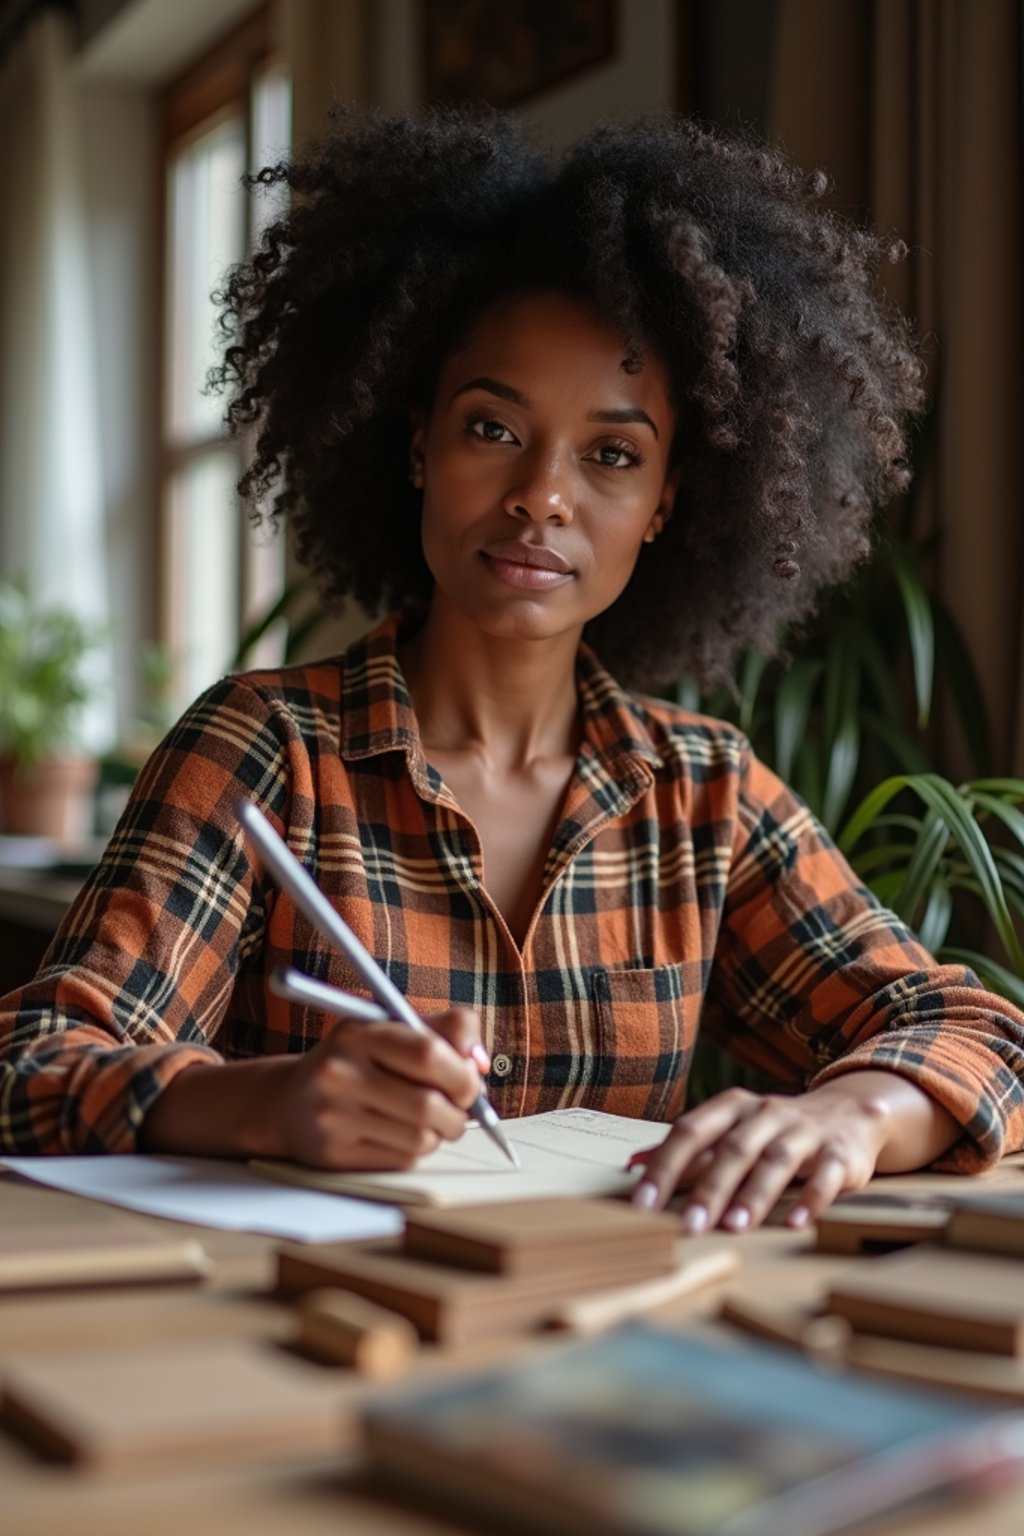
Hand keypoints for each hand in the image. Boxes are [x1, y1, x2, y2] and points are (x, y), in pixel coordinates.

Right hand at [275, 1007, 488, 1170]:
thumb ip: (443, 1032)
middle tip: (461, 1110)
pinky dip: (415, 1150)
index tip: (470, 1082)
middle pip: (429, 1103)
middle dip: (459, 1112)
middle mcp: (340, 1073)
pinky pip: (403, 1159)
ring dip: (439, 1134)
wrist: (288, 1102)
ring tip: (430, 1122)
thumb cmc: (356, 1062)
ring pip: (421, 1137)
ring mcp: (333, 1116)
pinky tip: (400, 1135)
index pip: (427, 1052)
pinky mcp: (335, 1154)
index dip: (461, 1072)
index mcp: (357, 1033)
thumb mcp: (389, 1030)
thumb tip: (479, 1064)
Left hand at [628, 1084, 890, 1232]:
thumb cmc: (773, 1130)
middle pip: (733, 1149)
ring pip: (776, 1161)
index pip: (691, 1132)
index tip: (643, 1202)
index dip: (666, 1166)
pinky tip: (795, 1223)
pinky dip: (811, 1200)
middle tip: (689, 1225)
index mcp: (732, 1108)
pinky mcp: (838, 1155)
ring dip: (754, 1195)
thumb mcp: (730, 1129)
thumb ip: (688, 1149)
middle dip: (710, 1188)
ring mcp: (804, 1132)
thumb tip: (634, 1163)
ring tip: (735, 1227)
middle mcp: (766, 1114)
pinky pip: (825, 1177)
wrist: (847, 1113)